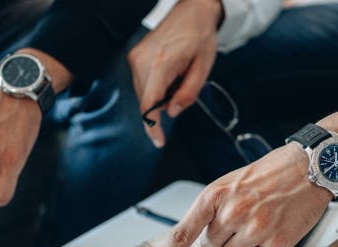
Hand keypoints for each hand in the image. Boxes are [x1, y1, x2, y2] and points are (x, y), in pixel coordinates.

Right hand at [128, 0, 222, 147]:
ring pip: (142, 94)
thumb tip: (172, 113)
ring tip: (177, 78)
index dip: (152, 127)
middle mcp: (142, 60)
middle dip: (161, 108)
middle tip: (181, 92)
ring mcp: (135, 57)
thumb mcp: (203, 68)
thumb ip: (188, 93)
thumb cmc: (201, 37)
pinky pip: (141, 83)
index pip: (149, 104)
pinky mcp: (134, 56)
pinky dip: (154, 87)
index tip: (158, 142)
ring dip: (158, 97)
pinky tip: (169, 75)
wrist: (192, 11)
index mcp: (162, 64)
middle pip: (145, 101)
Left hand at [145, 144, 332, 246]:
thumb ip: (212, 210)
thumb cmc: (270, 174)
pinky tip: (266, 242)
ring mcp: (255, 227)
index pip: (183, 234)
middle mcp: (232, 211)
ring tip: (257, 227)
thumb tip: (199, 238)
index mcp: (214, 195)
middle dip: (223, 240)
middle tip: (243, 220)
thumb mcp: (230, 183)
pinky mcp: (278, 242)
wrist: (309, 166)